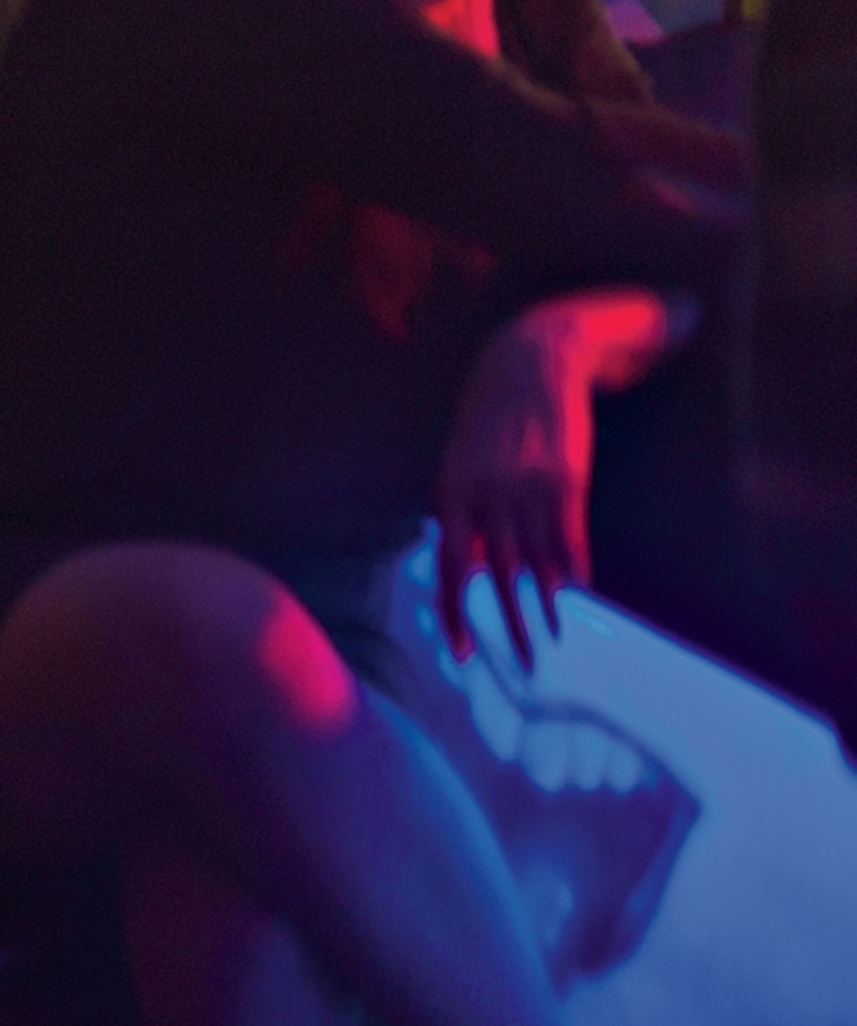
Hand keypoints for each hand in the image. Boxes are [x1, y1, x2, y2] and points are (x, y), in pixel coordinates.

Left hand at [435, 305, 602, 668]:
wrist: (532, 359)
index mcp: (451, 493)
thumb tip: (461, 557)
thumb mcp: (461, 459)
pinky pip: (568, 537)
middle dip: (507, 625)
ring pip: (535, 564)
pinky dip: (572, 569)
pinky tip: (575, 595)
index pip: (448, 568)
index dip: (455, 613)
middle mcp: (486, 497)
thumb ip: (460, 509)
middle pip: (495, 577)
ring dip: (544, 606)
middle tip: (520, 666)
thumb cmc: (491, 414)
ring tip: (551, 639)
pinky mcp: (566, 480)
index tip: (461, 653)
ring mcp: (527, 489)